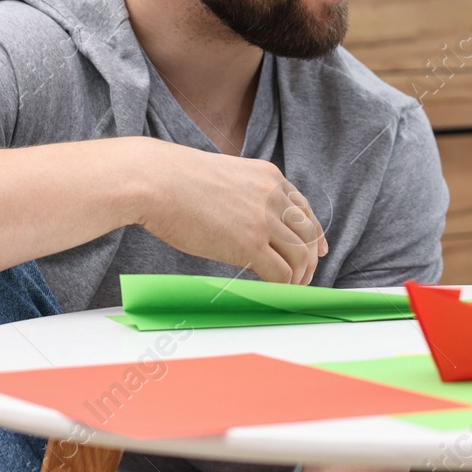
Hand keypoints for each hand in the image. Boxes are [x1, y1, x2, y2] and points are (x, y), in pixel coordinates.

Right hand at [131, 140, 327, 283]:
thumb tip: (245, 222)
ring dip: (299, 278)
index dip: (314, 233)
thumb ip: (243, 195)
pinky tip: (275, 294)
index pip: (304, 208)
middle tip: (303, 279)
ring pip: (300, 256)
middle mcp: (273, 196)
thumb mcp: (223, 176)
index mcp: (268, 176)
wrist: (154, 179)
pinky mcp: (250, 243)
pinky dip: (283, 288)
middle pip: (307, 234)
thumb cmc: (173, 179)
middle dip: (309, 260)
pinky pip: (281, 273)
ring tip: (289, 291)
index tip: (317, 250)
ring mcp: (263, 219)